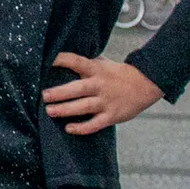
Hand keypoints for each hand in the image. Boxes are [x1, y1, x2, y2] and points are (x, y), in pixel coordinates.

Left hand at [42, 52, 163, 136]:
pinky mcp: (111, 116)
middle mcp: (100, 85)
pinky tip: (69, 128)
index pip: (77, 62)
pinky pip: (94, 124)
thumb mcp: (102, 64)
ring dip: (66, 110)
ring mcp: (106, 101)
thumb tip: (60, 61)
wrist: (145, 84)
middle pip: (77, 89)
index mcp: (96, 69)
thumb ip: (85, 64)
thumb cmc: (118, 74)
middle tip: (44, 96)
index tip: (47, 62)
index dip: (62, 60)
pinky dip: (82, 128)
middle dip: (59, 93)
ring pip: (83, 107)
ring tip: (50, 111)